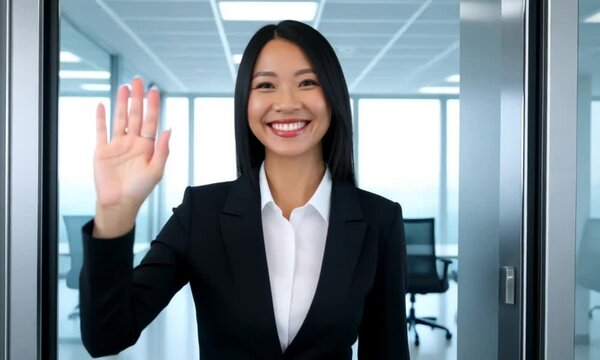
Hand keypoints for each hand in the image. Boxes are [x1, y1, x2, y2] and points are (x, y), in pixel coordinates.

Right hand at [93, 78, 170, 236]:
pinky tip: (103, 106)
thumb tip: (169, 129)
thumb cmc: (139, 190)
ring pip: (120, 119)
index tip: (154, 91)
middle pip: (135, 115)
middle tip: (139, 81)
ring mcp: (117, 145)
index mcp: (147, 147)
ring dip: (121, 103)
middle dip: (137, 98)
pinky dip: (101, 118)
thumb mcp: (156, 171)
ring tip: (124, 87)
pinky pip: (101, 131)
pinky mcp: (102, 150)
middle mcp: (133, 143)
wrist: (118, 204)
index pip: (151, 121)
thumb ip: (163, 150)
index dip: (152, 106)